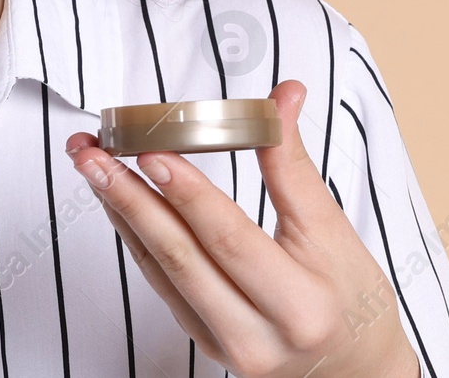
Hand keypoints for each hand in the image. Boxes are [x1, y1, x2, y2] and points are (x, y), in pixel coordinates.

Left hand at [65, 80, 419, 377]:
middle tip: (93, 154)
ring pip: (161, 271)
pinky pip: (162, 285)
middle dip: (130, 198)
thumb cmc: (352, 297)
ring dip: (122, 213)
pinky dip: (137, 239)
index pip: (230, 239)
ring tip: (93, 167)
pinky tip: (118, 203)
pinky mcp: (205, 344)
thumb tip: (282, 97)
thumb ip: (294, 165)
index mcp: (298, 305)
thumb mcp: (334, 230)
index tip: (151, 151)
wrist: (356, 368)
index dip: (188, 193)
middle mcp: (256, 337)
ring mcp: (225, 347)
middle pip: (181, 257)